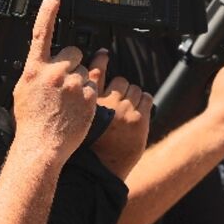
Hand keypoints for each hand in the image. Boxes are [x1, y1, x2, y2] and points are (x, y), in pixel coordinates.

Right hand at [12, 0, 97, 163]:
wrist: (42, 145)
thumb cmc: (30, 121)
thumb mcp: (23, 90)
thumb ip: (35, 72)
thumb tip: (43, 63)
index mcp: (35, 69)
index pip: (42, 33)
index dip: (48, 12)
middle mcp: (55, 72)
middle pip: (73, 52)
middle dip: (71, 62)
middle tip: (64, 83)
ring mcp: (74, 83)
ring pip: (85, 70)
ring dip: (80, 80)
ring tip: (69, 100)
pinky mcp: (89, 95)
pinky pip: (94, 86)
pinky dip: (88, 94)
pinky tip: (77, 107)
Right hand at [90, 55, 150, 180]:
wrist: (100, 170)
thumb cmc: (86, 148)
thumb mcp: (76, 121)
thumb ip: (81, 102)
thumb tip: (83, 84)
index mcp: (90, 102)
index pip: (96, 71)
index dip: (101, 59)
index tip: (103, 53)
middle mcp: (107, 103)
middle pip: (120, 80)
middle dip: (121, 87)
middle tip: (119, 99)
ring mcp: (125, 111)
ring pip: (135, 89)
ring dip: (133, 95)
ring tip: (128, 107)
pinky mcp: (139, 119)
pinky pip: (147, 98)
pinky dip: (144, 101)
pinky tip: (139, 108)